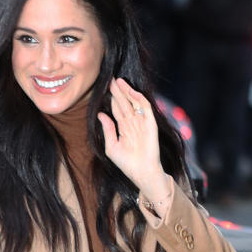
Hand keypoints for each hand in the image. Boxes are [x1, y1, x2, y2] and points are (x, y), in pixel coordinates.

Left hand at [98, 78, 168, 195]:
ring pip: (134, 103)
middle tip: (111, 79)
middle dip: (118, 92)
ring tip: (119, 81)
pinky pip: (145, 108)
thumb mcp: (111, 146)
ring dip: (127, 92)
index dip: (112, 99)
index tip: (105, 88)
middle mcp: (133, 123)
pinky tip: (131, 91)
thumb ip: (107, 129)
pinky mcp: (150, 124)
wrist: (141, 172)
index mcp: (124, 128)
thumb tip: (101, 114)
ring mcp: (142, 122)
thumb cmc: (126, 163)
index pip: (117, 109)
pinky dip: (139, 99)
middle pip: (124, 103)